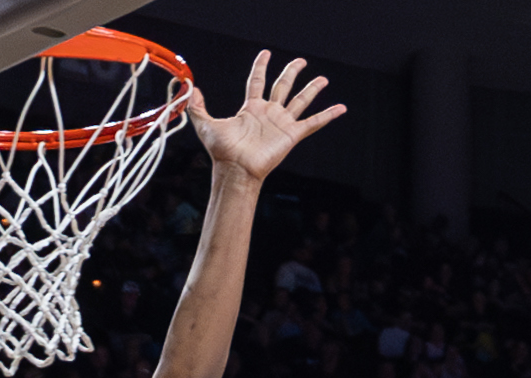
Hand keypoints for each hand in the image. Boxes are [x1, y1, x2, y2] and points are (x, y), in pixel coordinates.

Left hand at [189, 54, 344, 183]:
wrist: (236, 170)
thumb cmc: (222, 153)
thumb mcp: (206, 125)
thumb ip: (198, 107)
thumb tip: (189, 89)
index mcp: (251, 108)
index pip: (257, 80)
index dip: (261, 66)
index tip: (265, 54)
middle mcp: (268, 113)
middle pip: (283, 86)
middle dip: (292, 72)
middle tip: (301, 61)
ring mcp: (281, 123)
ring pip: (300, 100)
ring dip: (312, 89)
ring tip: (323, 79)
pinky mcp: (291, 135)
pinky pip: (313, 123)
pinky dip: (327, 115)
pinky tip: (340, 108)